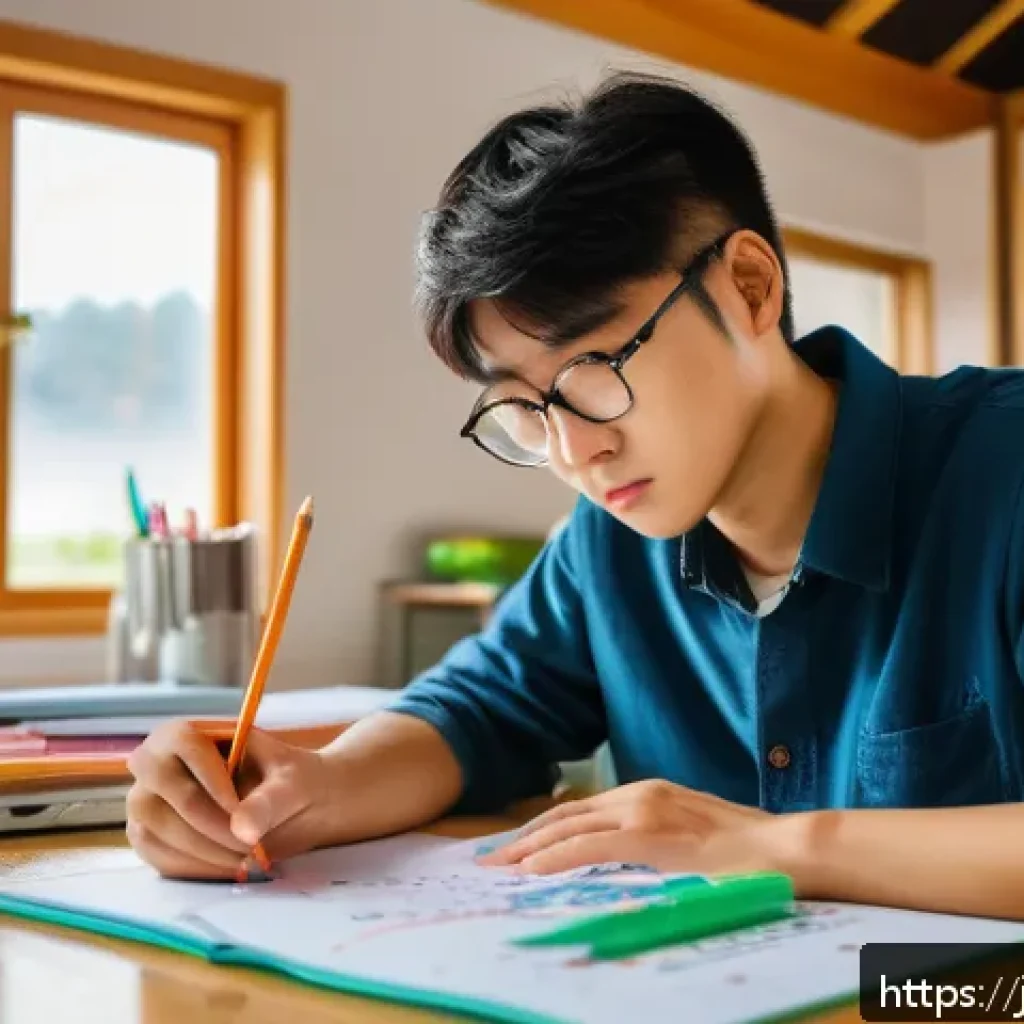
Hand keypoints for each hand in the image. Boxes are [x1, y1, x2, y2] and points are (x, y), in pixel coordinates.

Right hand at [125, 720, 329, 879]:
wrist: (295, 807)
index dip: (210, 779)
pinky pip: (159, 858)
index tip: (240, 811)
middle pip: (157, 791)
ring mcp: (148, 802)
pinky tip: (231, 869)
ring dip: (203, 852)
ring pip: (153, 831)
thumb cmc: (290, 781)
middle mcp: (158, 763)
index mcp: (189, 732)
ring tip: (247, 858)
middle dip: (205, 824)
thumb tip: (242, 828)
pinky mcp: (151, 837)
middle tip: (248, 845)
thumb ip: (268, 801)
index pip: (182, 745)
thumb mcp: (292, 783)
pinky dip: (196, 869)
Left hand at [477, 780, 801, 880]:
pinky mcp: (648, 836)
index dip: (545, 828)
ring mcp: (642, 811)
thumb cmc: (745, 848)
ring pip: (569, 827)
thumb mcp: (690, 834)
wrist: (783, 846)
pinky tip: (533, 870)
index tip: (517, 846)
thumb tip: (629, 856)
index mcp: (646, 792)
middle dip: (525, 837)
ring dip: (529, 848)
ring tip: (499, 867)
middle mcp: (638, 794)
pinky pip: (588, 846)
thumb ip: (656, 837)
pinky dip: (556, 857)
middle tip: (493, 858)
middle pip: (566, 815)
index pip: (581, 810)